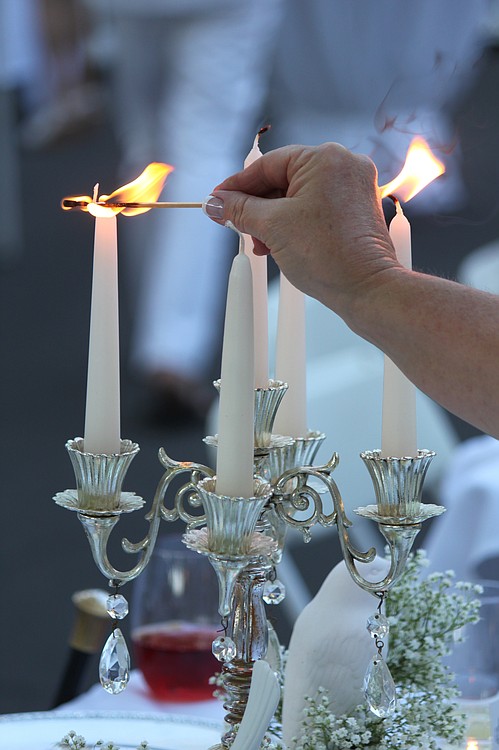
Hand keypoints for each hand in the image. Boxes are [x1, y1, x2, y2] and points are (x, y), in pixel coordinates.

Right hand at [205, 143, 399, 321]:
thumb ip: (239, 209)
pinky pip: (315, 208)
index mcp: (325, 158)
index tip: (217, 200)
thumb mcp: (271, 227)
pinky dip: (294, 224)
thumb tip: (217, 203)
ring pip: (298, 196)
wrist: (366, 289)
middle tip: (237, 227)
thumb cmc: (329, 256)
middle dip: (257, 208)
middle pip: (283, 180)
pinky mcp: (356, 209)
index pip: (267, 165)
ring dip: (274, 220)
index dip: (237, 185)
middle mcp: (344, 165)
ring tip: (262, 244)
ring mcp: (353, 187)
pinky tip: (279, 244)